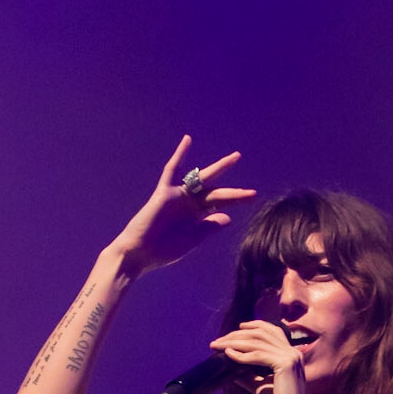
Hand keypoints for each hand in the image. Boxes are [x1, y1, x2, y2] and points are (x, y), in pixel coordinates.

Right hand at [109, 136, 254, 274]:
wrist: (139, 253)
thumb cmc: (163, 251)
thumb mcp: (191, 240)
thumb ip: (208, 228)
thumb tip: (228, 216)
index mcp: (197, 216)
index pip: (220, 204)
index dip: (236, 200)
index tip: (253, 197)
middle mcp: (189, 204)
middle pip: (216, 193)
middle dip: (234, 193)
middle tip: (252, 191)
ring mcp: (178, 196)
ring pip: (201, 180)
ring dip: (218, 169)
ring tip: (235, 159)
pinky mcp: (164, 193)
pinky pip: (172, 171)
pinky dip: (179, 156)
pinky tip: (187, 141)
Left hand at [208, 319, 316, 393]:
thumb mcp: (260, 387)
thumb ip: (248, 376)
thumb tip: (231, 370)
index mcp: (290, 354)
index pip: (271, 330)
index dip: (253, 326)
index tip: (236, 328)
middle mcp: (292, 352)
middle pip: (261, 333)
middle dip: (237, 334)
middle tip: (218, 341)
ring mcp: (290, 357)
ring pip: (257, 342)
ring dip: (234, 342)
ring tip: (218, 346)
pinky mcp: (285, 364)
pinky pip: (258, 355)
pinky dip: (241, 355)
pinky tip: (228, 354)